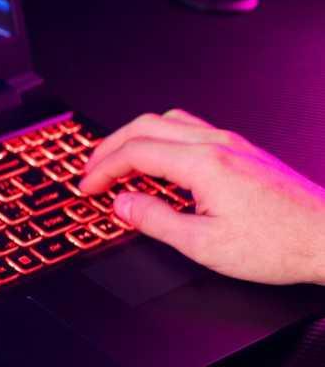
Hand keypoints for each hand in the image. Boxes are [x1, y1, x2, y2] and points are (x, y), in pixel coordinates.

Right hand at [79, 109, 324, 283]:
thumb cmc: (280, 244)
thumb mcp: (204, 245)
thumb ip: (155, 220)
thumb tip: (124, 204)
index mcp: (203, 163)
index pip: (135, 152)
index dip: (103, 169)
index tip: (87, 186)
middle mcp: (217, 144)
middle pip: (147, 126)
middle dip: (111, 146)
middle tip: (92, 170)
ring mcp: (232, 143)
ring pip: (169, 121)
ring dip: (137, 138)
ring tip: (120, 162)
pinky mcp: (243, 151)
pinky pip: (191, 130)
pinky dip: (163, 140)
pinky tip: (162, 164)